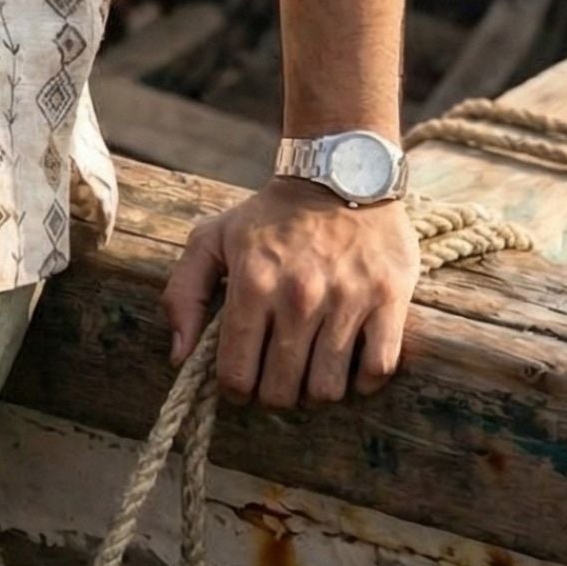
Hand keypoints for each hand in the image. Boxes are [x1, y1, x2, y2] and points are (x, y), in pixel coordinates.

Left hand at [162, 178, 419, 406]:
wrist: (340, 172)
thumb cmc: (270, 216)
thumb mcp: (212, 239)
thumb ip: (183, 293)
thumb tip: (178, 357)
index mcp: (251, 282)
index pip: (237, 373)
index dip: (235, 389)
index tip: (242, 381)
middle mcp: (298, 295)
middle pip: (283, 391)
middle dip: (275, 393)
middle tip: (278, 376)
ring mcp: (346, 299)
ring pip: (329, 389)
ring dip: (317, 389)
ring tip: (312, 367)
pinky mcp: (388, 299)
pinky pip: (377, 370)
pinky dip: (363, 380)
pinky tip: (349, 362)